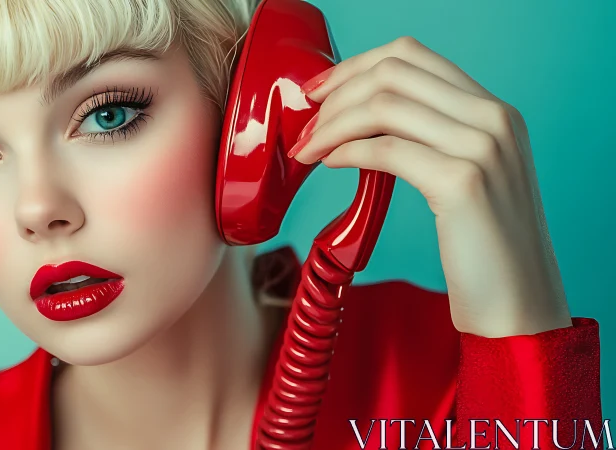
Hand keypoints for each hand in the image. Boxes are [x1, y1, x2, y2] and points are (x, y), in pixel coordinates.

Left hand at [289, 36, 571, 337]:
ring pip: (384, 105)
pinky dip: (347, 151)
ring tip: (308, 150)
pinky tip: (331, 163)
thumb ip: (433, 138)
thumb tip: (364, 119)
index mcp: (495, 111)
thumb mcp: (468, 176)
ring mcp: (483, 147)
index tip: (321, 91)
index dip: (355, 66)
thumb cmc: (484, 250)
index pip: (412, 56)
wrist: (519, 307)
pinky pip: (385, 150)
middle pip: (393, 72)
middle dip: (337, 93)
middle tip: (307, 124)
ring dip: (332, 125)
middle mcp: (495, 118)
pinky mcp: (463, 183)